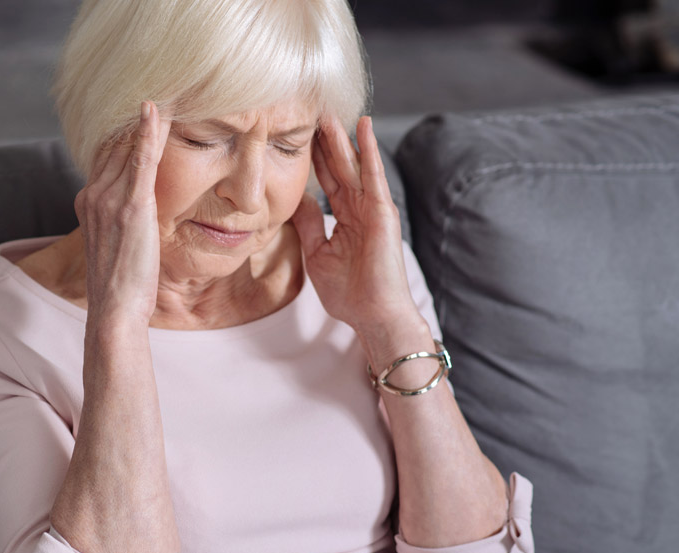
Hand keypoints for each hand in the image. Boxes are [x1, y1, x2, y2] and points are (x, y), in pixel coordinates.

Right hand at [75, 101, 171, 327]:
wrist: (114, 310)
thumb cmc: (121, 284)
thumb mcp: (117, 245)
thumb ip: (122, 219)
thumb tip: (138, 211)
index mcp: (89, 201)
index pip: (107, 154)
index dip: (124, 130)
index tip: (143, 107)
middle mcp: (93, 195)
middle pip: (114, 144)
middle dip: (134, 118)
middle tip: (159, 89)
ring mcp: (109, 200)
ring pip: (127, 146)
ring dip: (145, 118)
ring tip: (165, 93)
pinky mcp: (131, 208)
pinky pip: (140, 162)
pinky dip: (147, 134)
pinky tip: (156, 112)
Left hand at [291, 116, 422, 336]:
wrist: (373, 315)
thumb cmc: (349, 293)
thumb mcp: (317, 254)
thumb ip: (309, 225)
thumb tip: (298, 200)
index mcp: (345, 218)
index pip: (326, 180)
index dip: (312, 157)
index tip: (296, 133)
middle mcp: (359, 208)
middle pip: (339, 166)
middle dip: (325, 140)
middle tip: (311, 111)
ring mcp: (372, 207)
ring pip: (353, 165)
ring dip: (342, 137)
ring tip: (330, 111)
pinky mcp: (382, 211)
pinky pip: (373, 174)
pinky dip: (368, 150)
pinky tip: (363, 126)